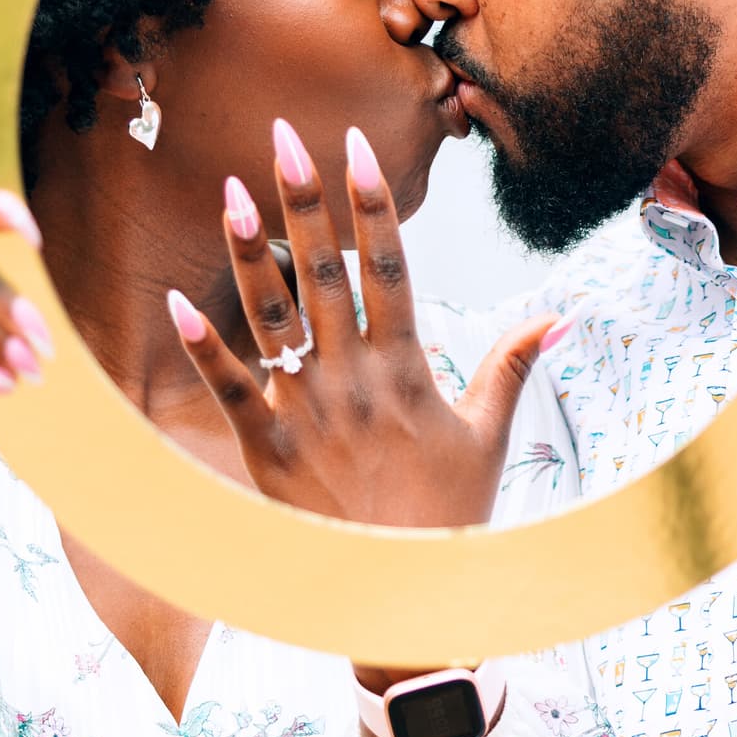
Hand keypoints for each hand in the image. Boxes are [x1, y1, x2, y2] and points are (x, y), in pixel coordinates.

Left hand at [168, 118, 557, 536]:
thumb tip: (557, 317)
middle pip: (326, 273)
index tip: (353, 148)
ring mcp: (308, 412)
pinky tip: (178, 305)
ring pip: (273, 317)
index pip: (389, 267)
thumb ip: (511, 370)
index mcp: (408, 370)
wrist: (404, 598)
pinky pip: (230, 393)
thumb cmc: (450, 518)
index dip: (371, 205)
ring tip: (231, 192)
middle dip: (304, 202)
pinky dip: (205, 350)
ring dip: (250, 252)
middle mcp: (355, 380)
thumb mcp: (489, 440)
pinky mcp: (268, 452)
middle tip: (282, 137)